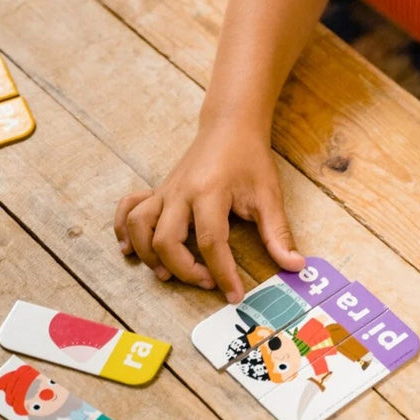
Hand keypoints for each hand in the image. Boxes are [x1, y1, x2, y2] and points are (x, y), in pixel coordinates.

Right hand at [114, 123, 305, 301]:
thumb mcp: (269, 194)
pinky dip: (124, 231)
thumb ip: (278, 232)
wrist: (230, 125)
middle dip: (184, 270)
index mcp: (210, 191)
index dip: (222, 272)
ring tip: (169, 273)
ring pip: (139, 226)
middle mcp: (181, 192)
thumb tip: (295, 265)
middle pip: (166, 240)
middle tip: (208, 282)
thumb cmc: (249, 158)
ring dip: (149, 256)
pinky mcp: (157, 192)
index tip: (235, 294)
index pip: (210, 241)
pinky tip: (132, 250)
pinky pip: (128, 210)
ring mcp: (165, 191)